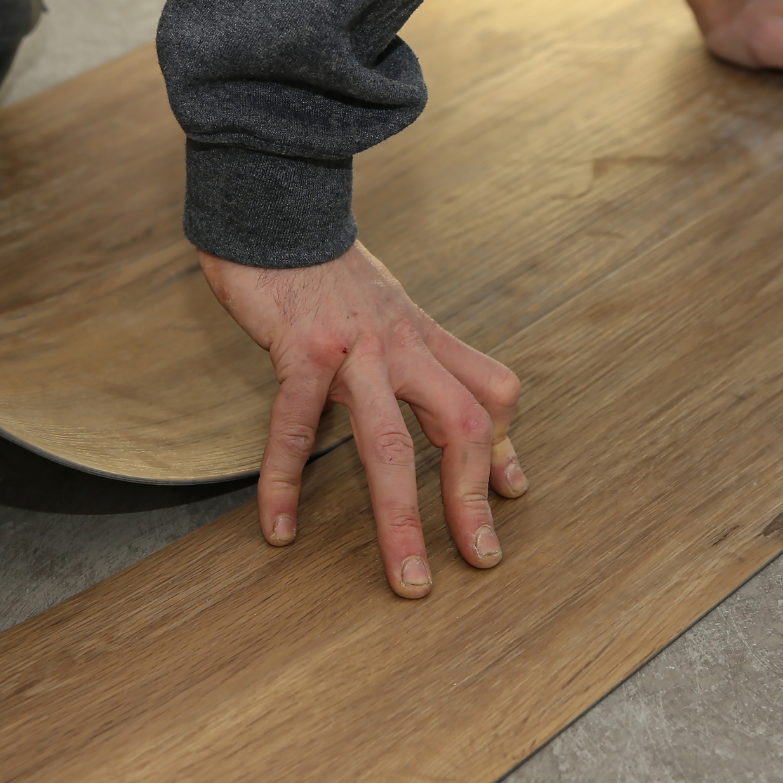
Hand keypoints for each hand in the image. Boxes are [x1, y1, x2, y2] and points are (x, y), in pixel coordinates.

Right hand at [201, 241, 525, 597]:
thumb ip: (421, 359)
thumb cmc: (325, 269)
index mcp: (423, 337)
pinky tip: (280, 530)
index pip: (493, 392)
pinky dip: (286, 483)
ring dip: (400, 519)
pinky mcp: (299, 348)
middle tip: (480, 560)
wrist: (274, 202)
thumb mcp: (389, 310)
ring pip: (388, 443)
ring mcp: (353, 347)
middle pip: (461, 426)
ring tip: (406, 580)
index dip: (505, 446)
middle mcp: (401, 344)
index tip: (508, 498)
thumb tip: (448, 407)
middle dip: (471, 500)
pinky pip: (295, 427)